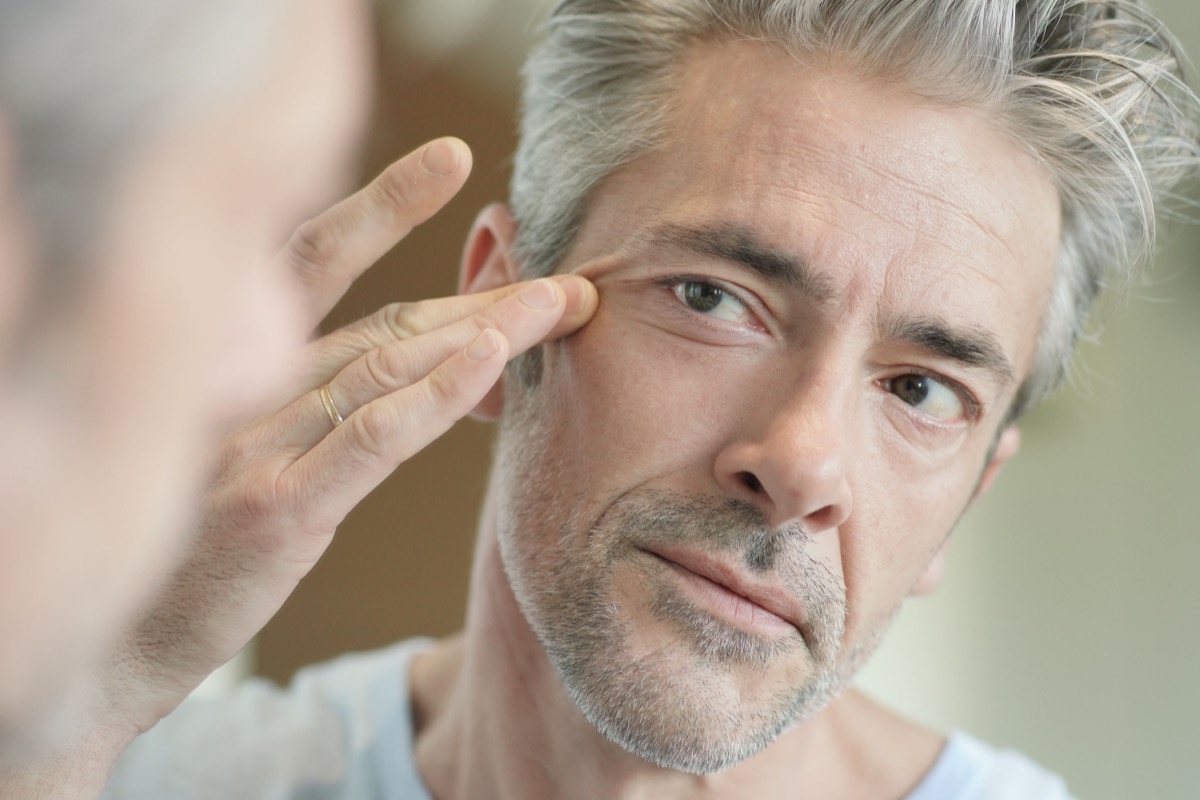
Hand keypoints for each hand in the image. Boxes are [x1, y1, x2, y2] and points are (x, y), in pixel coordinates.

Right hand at [126, 138, 594, 717]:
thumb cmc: (190, 548)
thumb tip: (421, 361)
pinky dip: (437, 392)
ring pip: (386, 362)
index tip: (453, 162)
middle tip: (567, 277)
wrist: (112, 644)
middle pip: (382, 319)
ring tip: (559, 304)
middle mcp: (243, 383)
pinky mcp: (272, 507)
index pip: (320, 265)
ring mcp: (255, 441)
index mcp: (235, 362)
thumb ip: (319, 404)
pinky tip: (493, 357)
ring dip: (486, 329)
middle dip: (483, 294)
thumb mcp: (250, 455)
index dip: (389, 210)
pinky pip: (370, 436)